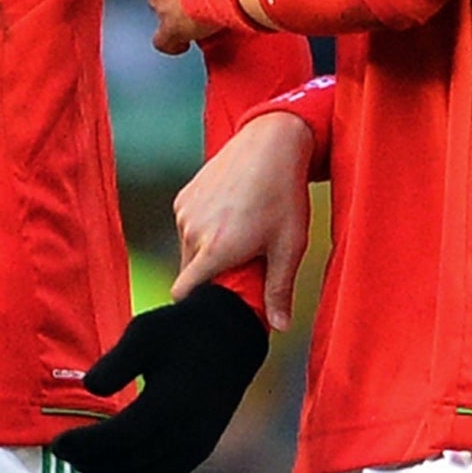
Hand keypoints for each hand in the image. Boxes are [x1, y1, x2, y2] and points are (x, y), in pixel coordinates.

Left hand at [48, 283, 267, 472]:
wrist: (231, 336)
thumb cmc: (180, 330)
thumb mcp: (143, 333)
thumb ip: (115, 363)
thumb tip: (90, 389)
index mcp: (169, 404)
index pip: (119, 438)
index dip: (85, 445)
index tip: (58, 443)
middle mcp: (185, 433)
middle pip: (129, 463)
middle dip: (89, 462)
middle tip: (61, 452)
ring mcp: (196, 446)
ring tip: (80, 460)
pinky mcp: (200, 449)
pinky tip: (111, 468)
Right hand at [174, 111, 313, 329]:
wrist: (269, 145)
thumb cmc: (282, 196)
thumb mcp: (289, 247)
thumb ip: (279, 291)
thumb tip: (279, 327)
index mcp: (214, 250)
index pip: (183, 291)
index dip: (197, 301)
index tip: (219, 300)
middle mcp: (192, 232)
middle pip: (190, 271)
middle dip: (211, 276)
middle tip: (244, 265)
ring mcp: (185, 212)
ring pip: (189, 248)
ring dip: (207, 251)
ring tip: (240, 236)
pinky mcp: (184, 196)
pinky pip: (187, 225)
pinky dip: (203, 229)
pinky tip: (230, 216)